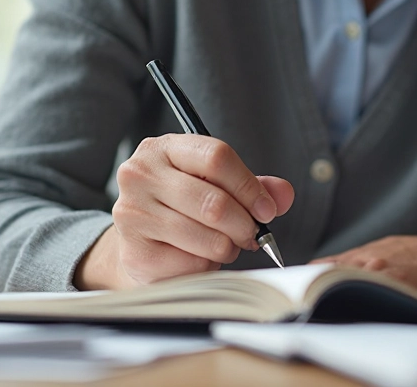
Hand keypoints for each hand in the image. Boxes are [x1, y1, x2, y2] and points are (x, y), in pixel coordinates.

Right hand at [75, 134, 293, 289]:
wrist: (140, 243)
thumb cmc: (182, 208)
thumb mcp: (215, 186)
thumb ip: (252, 186)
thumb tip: (283, 194)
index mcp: (163, 148)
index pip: (216, 157)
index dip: (249, 186)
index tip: (267, 210)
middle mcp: (140, 175)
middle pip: (214, 202)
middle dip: (244, 225)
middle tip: (251, 235)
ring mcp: (133, 214)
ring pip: (208, 238)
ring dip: (228, 248)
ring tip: (223, 244)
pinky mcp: (136, 252)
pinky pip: (193, 264)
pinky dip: (207, 266)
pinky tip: (197, 257)